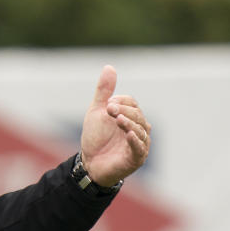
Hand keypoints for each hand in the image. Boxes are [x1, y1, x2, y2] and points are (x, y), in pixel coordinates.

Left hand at [79, 65, 150, 186]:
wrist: (89, 163)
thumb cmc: (95, 138)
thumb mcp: (97, 112)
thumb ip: (104, 92)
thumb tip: (109, 67)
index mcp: (131, 116)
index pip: (132, 103)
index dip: (120, 102)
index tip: (107, 105)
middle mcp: (139, 129)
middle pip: (137, 115)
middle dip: (123, 111)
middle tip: (109, 111)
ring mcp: (139, 144)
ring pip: (140, 130)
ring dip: (129, 124)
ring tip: (118, 120)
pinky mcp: (136, 158)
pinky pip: (139, 148)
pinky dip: (135, 140)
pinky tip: (128, 134)